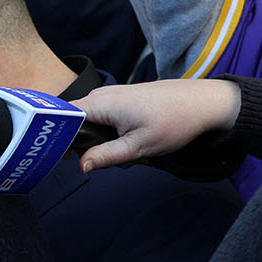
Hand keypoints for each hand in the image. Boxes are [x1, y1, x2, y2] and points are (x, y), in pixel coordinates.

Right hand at [72, 78, 241, 172]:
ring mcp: (112, 96)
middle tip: (115, 160)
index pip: (62, 119)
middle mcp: (101, 96)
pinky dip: (116, 135)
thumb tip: (81, 166)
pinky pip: (106, 120)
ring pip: (93, 125)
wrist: (204, 102)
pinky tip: (136, 142)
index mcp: (100, 104)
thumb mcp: (138, 147)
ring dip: (107, 143)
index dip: (58, 138)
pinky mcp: (122, 99)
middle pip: (77, 125)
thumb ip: (105, 156)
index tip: (63, 158)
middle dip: (91, 147)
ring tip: (133, 152)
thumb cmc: (174, 121)